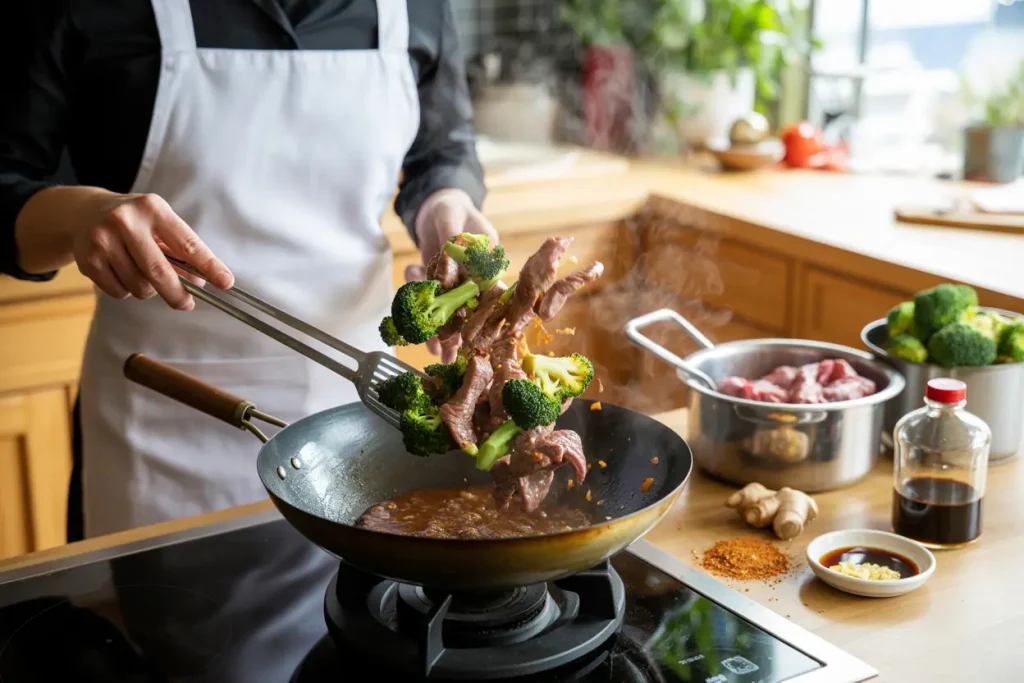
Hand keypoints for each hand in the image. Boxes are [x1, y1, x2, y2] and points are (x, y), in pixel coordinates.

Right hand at [72, 192, 233, 309]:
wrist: (84, 212)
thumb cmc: (135, 221)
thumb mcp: (160, 224)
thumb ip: (181, 251)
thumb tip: (200, 283)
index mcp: (152, 209)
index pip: (187, 244)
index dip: (209, 266)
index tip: (225, 282)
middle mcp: (126, 222)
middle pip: (159, 272)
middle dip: (178, 294)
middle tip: (187, 304)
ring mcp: (103, 240)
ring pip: (140, 286)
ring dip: (149, 290)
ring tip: (144, 274)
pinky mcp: (87, 260)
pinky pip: (119, 292)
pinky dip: (128, 291)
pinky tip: (123, 273)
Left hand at [406, 189, 497, 361]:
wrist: (435, 206)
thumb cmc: (450, 207)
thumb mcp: (450, 217)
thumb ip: (451, 239)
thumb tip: (450, 265)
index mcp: (488, 260)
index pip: (484, 290)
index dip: (476, 313)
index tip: (466, 333)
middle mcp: (473, 276)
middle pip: (467, 307)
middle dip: (457, 332)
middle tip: (448, 354)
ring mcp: (455, 282)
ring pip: (448, 309)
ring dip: (439, 330)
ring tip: (432, 351)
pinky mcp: (437, 283)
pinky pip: (428, 300)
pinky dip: (418, 308)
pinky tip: (410, 317)